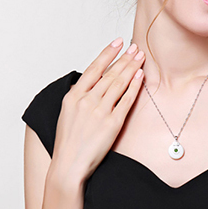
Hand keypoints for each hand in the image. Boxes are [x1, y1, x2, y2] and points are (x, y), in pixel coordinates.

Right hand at [50, 38, 144, 184]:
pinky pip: (126, 100)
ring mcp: (100, 111)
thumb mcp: (67, 112)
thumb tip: (90, 81)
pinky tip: (140, 76)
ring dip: (131, 67)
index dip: (108, 53)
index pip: (94, 68)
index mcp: (74, 96)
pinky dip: (134, 86)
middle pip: (110, 73)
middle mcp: (87, 101)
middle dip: (124, 58)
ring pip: (119, 83)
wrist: (69, 165)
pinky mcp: (113, 123)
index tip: (118, 42)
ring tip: (140, 57)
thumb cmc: (68, 140)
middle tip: (135, 47)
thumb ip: (79, 94)